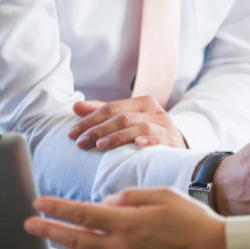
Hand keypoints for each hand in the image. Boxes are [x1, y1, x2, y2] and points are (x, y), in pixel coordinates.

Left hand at [25, 188, 231, 248]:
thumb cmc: (192, 221)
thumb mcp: (162, 195)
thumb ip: (129, 197)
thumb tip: (106, 204)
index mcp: (126, 222)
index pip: (81, 213)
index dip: (56, 208)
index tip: (38, 204)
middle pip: (75, 241)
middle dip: (47, 232)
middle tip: (29, 227)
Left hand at [68, 98, 184, 150]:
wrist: (178, 145)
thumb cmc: (147, 132)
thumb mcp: (126, 120)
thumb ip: (102, 113)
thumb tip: (75, 106)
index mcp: (140, 103)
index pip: (110, 108)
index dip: (89, 120)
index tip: (71, 134)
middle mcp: (153, 110)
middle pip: (121, 118)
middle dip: (98, 130)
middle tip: (80, 143)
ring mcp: (164, 124)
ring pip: (138, 127)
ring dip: (118, 137)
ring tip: (100, 146)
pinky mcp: (172, 139)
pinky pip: (159, 137)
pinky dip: (148, 140)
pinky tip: (137, 144)